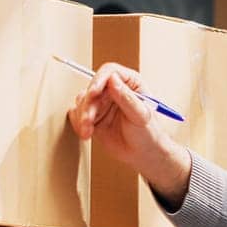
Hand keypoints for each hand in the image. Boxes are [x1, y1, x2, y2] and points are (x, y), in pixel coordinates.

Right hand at [67, 62, 191, 209]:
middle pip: (92, 87)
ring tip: (88, 131)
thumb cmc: (149, 134)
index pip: (110, 72)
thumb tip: (113, 80)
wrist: (143, 154)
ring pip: (82, 100)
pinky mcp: (93, 114)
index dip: (99, 80)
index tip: (93, 93)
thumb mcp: (140, 116)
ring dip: (82, 116)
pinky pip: (77, 113)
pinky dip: (78, 123)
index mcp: (131, 83)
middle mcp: (114, 89)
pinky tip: (86, 133)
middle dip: (88, 105)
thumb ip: (127, 98)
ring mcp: (103, 102)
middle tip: (89, 120)